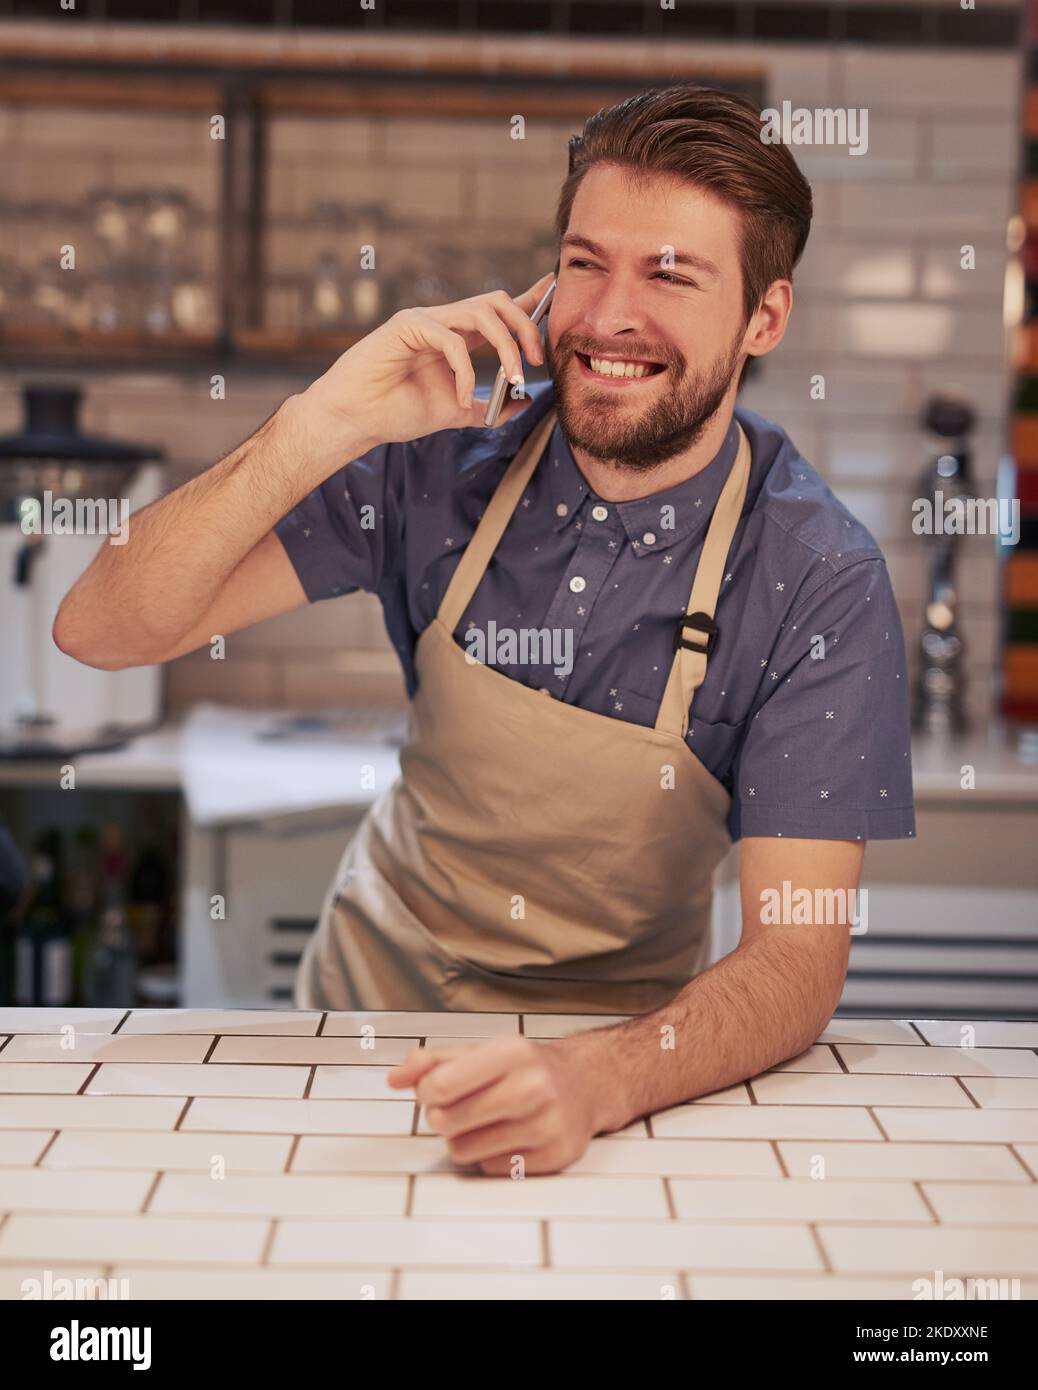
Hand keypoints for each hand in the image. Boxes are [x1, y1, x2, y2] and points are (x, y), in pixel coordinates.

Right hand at [298, 271, 555, 453]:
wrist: (355, 419)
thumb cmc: (396, 412)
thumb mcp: (455, 413)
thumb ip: (488, 407)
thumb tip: (525, 401)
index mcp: (457, 337)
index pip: (499, 311)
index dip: (529, 299)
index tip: (556, 291)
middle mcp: (444, 322)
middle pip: (498, 302)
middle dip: (526, 326)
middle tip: (536, 361)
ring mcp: (425, 320)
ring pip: (481, 312)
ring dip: (505, 345)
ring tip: (512, 378)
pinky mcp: (406, 326)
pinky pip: (451, 340)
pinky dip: (465, 371)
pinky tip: (461, 399)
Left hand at [387, 1034, 614, 1175]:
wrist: (585, 1083)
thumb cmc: (524, 1068)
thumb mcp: (481, 1052)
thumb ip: (432, 1062)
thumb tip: (394, 1079)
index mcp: (512, 1052)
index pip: (441, 1084)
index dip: (426, 1092)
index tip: (434, 1091)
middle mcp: (533, 1087)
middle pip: (447, 1121)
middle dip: (443, 1117)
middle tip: (460, 1108)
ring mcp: (546, 1124)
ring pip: (464, 1151)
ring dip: (464, 1140)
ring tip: (485, 1122)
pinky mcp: (553, 1157)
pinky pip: (490, 1169)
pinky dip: (489, 1157)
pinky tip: (508, 1137)